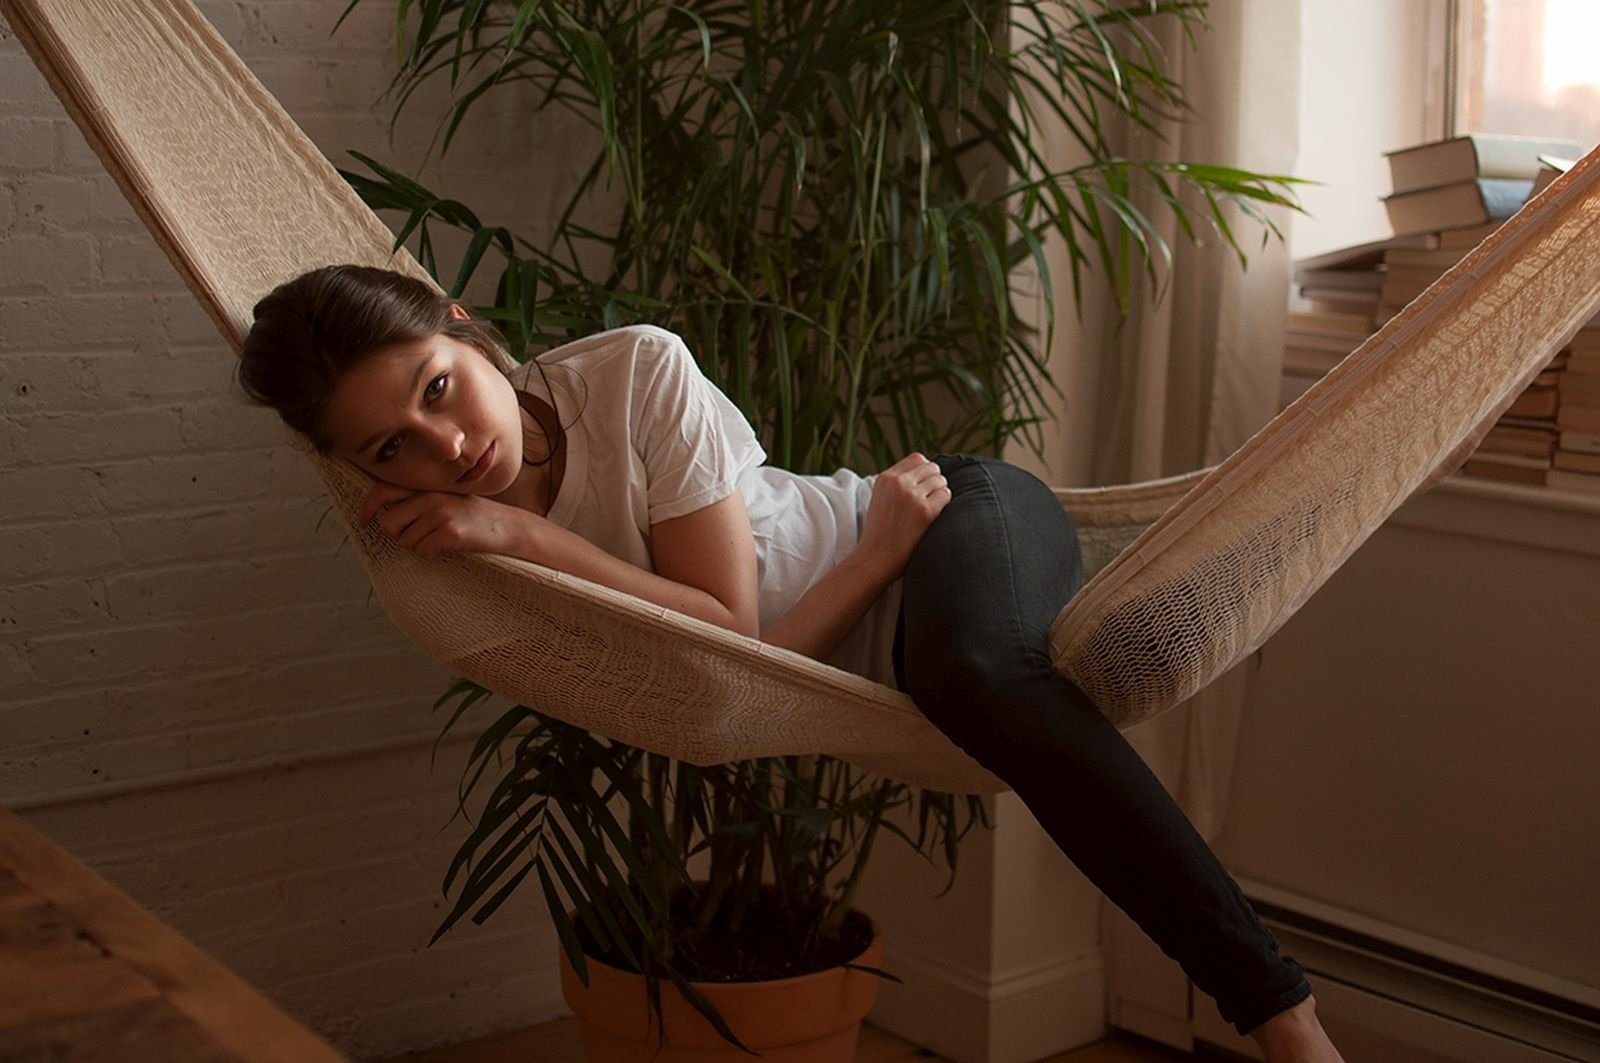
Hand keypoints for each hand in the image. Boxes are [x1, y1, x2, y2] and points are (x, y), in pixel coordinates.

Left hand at [356, 481, 536, 560]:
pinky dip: (432, 554)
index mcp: (427, 486)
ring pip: (405, 541)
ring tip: (440, 538)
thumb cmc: (473, 516)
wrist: (508, 527)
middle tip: (418, 535)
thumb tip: (382, 513)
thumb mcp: (445, 498)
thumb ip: (417, 500)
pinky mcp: (450, 533)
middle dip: (398, 534)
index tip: (363, 521)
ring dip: (419, 546)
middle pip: (389, 523)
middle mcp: (431, 496)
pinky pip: (423, 552)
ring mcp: (441, 514)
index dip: (368, 508)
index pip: (383, 490)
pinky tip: (448, 546)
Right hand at [857, 452, 950, 577]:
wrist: (875, 558)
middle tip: (931, 498)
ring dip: (940, 492)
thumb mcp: (880, 498)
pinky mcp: (925, 511)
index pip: (917, 458)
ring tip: (931, 508)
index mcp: (886, 478)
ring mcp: (912, 496)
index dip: (925, 471)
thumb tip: (925, 470)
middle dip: (935, 481)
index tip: (925, 485)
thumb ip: (897, 483)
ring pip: (941, 480)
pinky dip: (944, 503)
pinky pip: (946, 495)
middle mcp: (898, 483)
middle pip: (932, 467)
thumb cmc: (880, 532)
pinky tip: (935, 514)